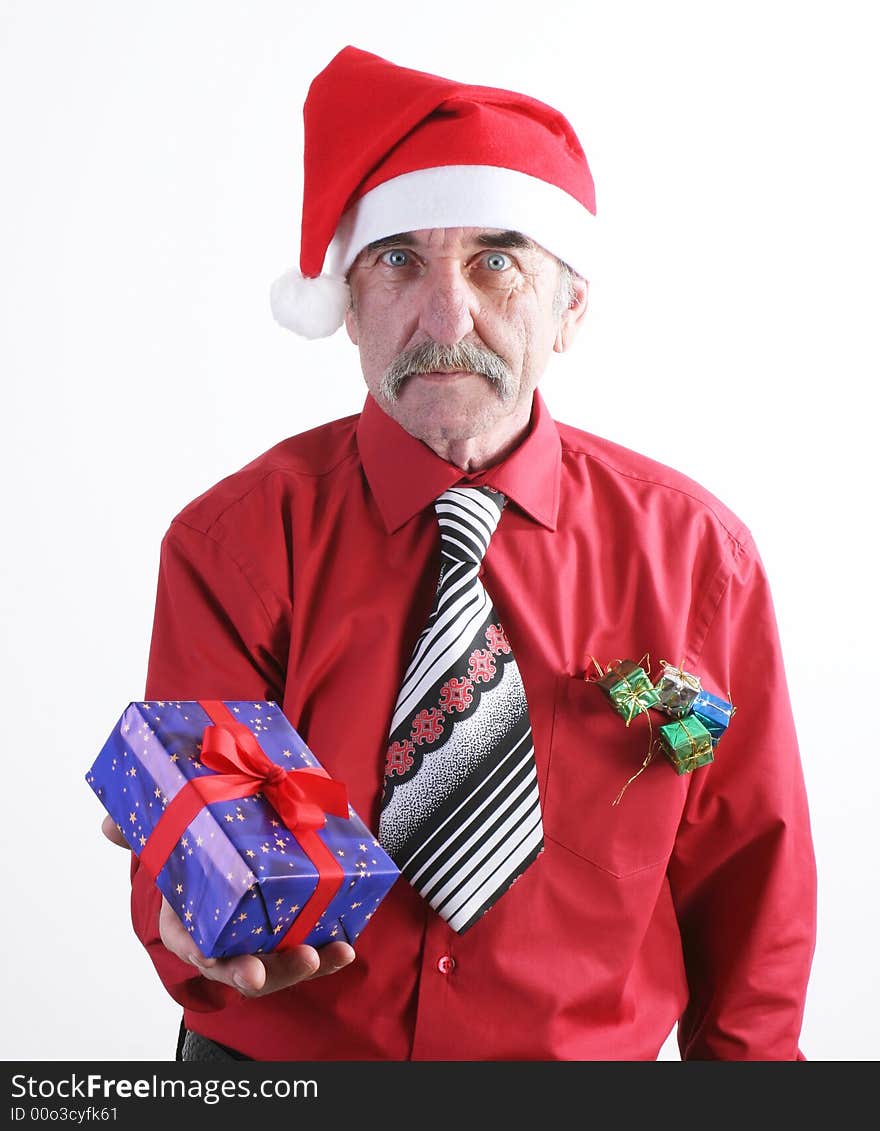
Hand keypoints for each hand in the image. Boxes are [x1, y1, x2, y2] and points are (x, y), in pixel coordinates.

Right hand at [100, 814, 355, 995]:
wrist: (229, 848)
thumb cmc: (197, 854)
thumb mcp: (169, 842)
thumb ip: (142, 834)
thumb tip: (109, 825)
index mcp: (190, 922)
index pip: (194, 947)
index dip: (209, 955)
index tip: (221, 960)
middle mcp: (226, 938)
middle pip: (239, 966)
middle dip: (257, 972)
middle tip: (277, 969)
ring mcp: (261, 940)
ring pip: (278, 965)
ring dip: (303, 965)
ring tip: (330, 954)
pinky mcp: (293, 931)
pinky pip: (311, 949)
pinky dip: (330, 952)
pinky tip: (347, 945)